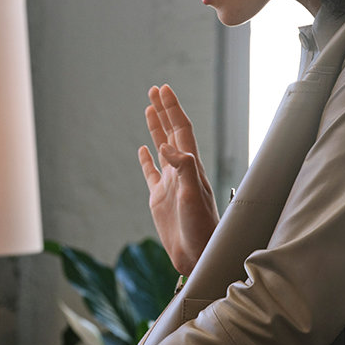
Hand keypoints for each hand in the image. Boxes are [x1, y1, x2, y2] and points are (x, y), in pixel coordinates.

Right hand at [137, 84, 218, 274]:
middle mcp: (180, 170)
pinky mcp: (159, 199)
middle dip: (164, 110)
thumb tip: (165, 145)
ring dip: (156, 128)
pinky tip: (143, 150)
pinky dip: (146, 159)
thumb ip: (182, 168)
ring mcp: (169, 184)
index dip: (172, 109)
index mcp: (190, 166)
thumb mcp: (193, 196)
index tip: (163, 89)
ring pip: (161, 148)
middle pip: (171, 133)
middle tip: (154, 90)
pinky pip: (151, 173)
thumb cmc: (201, 227)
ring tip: (149, 110)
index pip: (181, 129)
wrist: (199, 255)